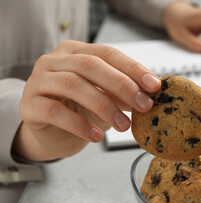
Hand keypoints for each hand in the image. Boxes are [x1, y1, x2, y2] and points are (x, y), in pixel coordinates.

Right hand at [12, 40, 160, 160]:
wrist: (53, 133)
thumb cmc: (81, 111)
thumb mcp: (106, 98)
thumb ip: (123, 92)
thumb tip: (150, 93)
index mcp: (76, 52)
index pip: (108, 53)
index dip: (133, 69)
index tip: (154, 86)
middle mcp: (54, 60)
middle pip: (91, 65)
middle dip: (122, 86)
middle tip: (144, 106)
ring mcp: (38, 81)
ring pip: (73, 85)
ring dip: (104, 106)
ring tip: (124, 126)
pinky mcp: (29, 105)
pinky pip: (55, 112)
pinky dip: (79, 125)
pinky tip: (97, 137)